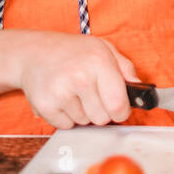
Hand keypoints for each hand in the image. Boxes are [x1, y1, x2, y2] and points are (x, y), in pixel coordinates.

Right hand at [17, 34, 137, 128]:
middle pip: (103, 119)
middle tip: (92, 95)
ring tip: (75, 93)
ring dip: (83, 113)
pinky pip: (66, 126)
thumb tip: (139, 87)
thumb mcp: (103, 48)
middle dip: (102, 111)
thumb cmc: (72, 51)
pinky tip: (63, 99)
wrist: (34, 53)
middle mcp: (79, 78)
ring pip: (85, 122)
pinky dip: (67, 117)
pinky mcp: (45, 106)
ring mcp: (60, 93)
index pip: (119, 106)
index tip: (118, 108)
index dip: (122, 111)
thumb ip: (125, 67)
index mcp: (98, 63)